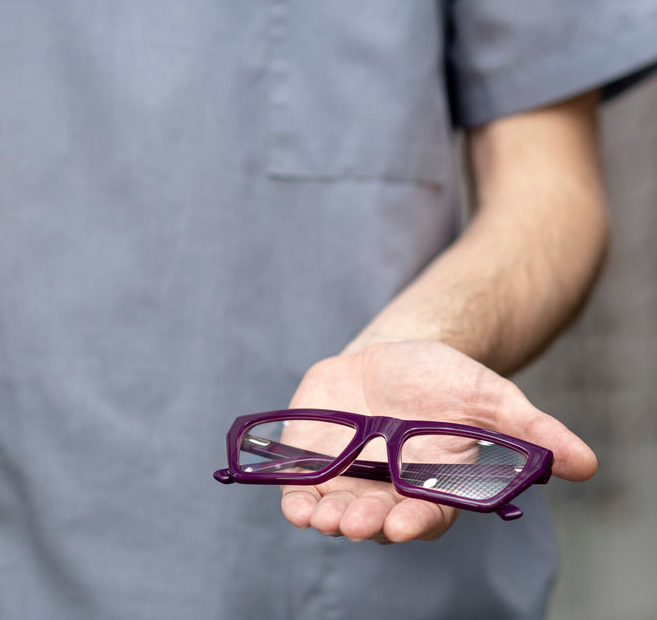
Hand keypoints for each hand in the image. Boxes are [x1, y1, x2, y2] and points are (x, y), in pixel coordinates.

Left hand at [280, 340, 596, 543]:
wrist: (390, 355)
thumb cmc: (443, 379)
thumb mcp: (490, 396)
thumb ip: (531, 429)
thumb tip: (586, 464)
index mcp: (431, 485)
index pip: (425, 516)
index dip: (414, 522)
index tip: (404, 522)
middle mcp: (385, 491)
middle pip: (374, 520)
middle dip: (365, 522)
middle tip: (357, 520)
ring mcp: (344, 478)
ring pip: (332, 512)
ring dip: (324, 518)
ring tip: (321, 516)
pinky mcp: (308, 460)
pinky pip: (297, 488)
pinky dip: (292, 496)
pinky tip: (291, 499)